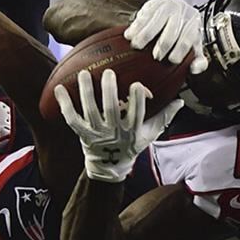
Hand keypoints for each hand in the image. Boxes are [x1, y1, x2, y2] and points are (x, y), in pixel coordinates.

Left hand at [55, 69, 183, 182]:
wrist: (110, 166)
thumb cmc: (132, 144)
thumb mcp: (150, 133)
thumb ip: (165, 116)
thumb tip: (180, 100)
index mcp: (132, 130)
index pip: (137, 112)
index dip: (137, 98)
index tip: (137, 84)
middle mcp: (113, 131)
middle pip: (110, 110)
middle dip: (109, 91)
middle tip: (108, 73)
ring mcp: (96, 133)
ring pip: (89, 111)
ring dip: (86, 92)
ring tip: (83, 74)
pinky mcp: (82, 134)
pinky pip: (71, 118)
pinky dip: (64, 104)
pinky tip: (59, 88)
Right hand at [123, 0, 208, 74]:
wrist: (177, 9)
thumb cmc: (185, 32)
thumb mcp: (195, 45)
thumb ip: (199, 60)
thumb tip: (194, 68)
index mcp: (193, 23)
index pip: (188, 37)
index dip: (180, 50)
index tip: (172, 60)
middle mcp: (181, 12)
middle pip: (172, 30)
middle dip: (163, 45)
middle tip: (156, 57)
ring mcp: (166, 6)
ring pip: (155, 22)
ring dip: (145, 36)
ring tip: (137, 46)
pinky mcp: (152, 4)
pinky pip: (143, 16)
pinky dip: (135, 27)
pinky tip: (129, 36)